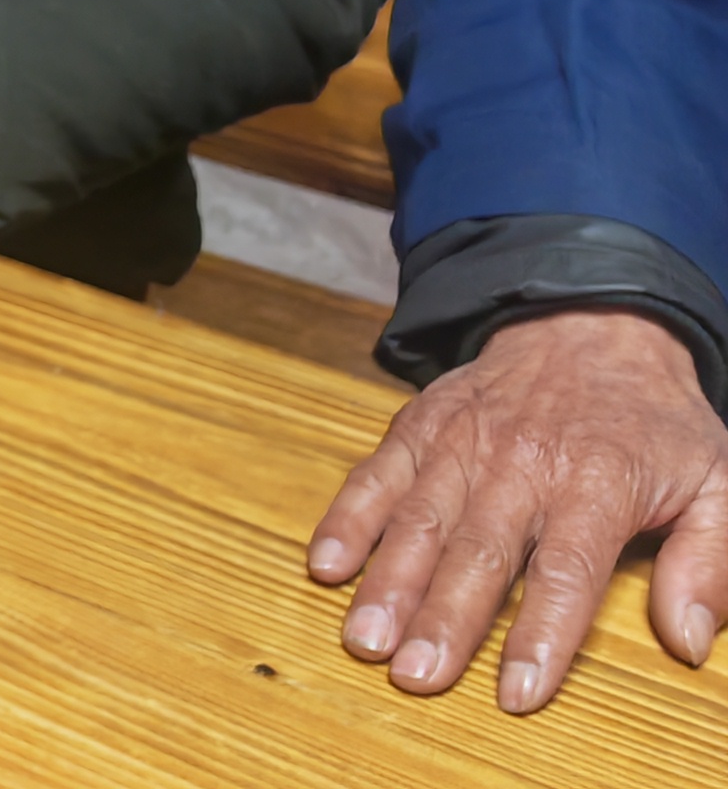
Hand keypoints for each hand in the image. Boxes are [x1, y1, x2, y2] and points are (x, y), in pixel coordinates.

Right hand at [308, 307, 727, 711]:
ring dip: (389, 581)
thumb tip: (687, 640)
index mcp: (597, 482)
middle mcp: (522, 462)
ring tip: (365, 638)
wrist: (588, 324)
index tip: (518, 692)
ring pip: (420, 519)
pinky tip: (327, 563)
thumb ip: (710, 561)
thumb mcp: (719, 481)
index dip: (541, 633)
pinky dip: (349, 518)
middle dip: (443, 617)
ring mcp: (463, 443)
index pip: (565, 570)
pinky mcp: (421, 426)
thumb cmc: (653, 420)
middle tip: (416, 675)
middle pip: (477, 552)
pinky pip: (378, 474)